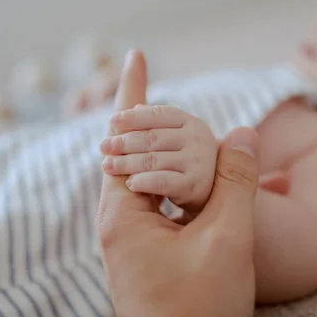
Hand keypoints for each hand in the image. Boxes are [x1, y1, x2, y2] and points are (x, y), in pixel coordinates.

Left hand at [97, 50, 259, 316]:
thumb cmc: (201, 313)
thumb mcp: (227, 242)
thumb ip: (236, 183)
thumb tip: (241, 132)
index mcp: (124, 214)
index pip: (125, 136)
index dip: (132, 92)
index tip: (136, 55)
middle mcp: (118, 224)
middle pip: (130, 154)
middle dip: (147, 119)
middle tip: (153, 82)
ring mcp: (129, 241)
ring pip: (146, 180)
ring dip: (163, 151)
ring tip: (175, 126)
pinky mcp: (144, 255)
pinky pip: (156, 204)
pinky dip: (173, 181)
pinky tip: (186, 177)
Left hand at [100, 104, 216, 208]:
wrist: (212, 208)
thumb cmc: (187, 172)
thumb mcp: (175, 144)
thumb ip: (159, 126)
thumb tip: (134, 107)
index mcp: (194, 124)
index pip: (159, 113)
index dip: (134, 116)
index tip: (112, 120)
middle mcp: (201, 140)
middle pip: (152, 137)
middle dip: (124, 141)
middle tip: (103, 147)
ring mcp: (200, 163)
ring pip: (153, 159)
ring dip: (127, 162)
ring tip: (108, 166)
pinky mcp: (197, 188)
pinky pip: (161, 181)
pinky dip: (143, 180)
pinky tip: (130, 184)